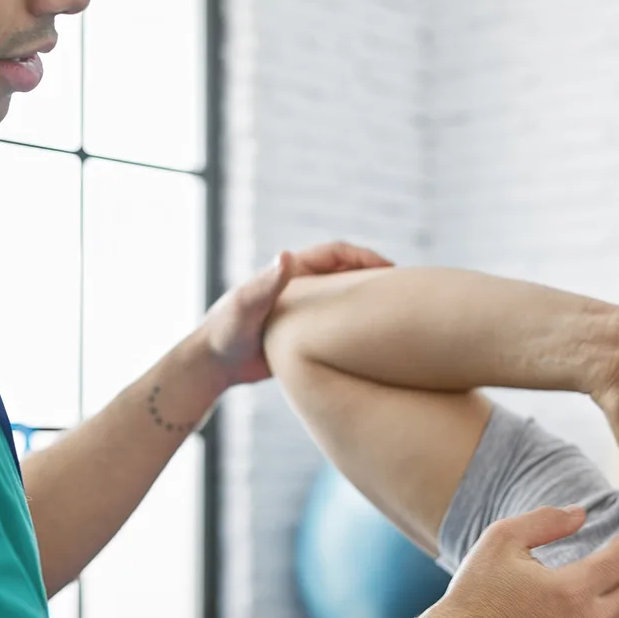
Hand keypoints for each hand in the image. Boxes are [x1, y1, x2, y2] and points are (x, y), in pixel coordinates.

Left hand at [197, 241, 392, 387]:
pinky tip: (374, 340)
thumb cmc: (225, 333)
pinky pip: (339, 322)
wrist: (213, 364)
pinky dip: (359, 325)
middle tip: (404, 290)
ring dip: (369, 301)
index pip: (336, 253)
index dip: (365, 258)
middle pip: (346, 272)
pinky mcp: (306, 330)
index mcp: (291, 271)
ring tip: (396, 312)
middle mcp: (300, 284)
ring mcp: (304, 307)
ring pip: (345, 297)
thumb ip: (265, 284)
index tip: (391, 271)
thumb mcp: (246, 307)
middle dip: (375, 276)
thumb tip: (286, 256)